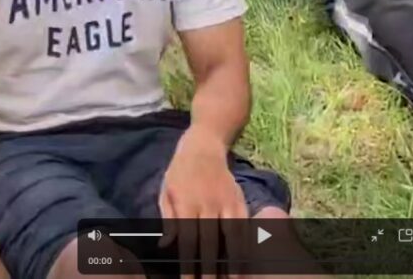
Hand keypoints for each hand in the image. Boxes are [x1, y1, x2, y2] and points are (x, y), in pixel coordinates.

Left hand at [159, 127, 247, 278]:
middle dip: (210, 269)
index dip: (189, 264)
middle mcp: (207, 203)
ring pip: (232, 236)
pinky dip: (246, 243)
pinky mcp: (239, 199)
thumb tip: (166, 245)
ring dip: (234, 260)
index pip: (188, 240)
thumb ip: (168, 219)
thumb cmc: (180, 172)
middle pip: (210, 242)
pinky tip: (246, 259)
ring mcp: (226, 201)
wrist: (204, 145)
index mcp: (185, 203)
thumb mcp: (166, 192)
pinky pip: (245, 225)